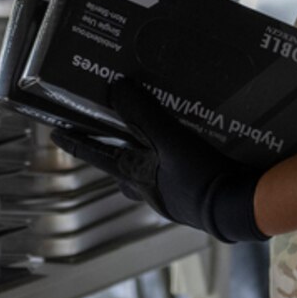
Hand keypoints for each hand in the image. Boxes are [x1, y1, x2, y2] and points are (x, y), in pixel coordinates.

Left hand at [52, 80, 266, 243]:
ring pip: (151, 175)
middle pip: (122, 170)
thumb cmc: (200, 178)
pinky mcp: (197, 200)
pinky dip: (176, 164)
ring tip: (157, 137)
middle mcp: (150, 191)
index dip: (76, 141)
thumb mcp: (169, 140)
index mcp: (136, 177)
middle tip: (113, 134)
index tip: (55, 131)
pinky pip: (177, 178)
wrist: (240, 210)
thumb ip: (142, 114)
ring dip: (149, 157)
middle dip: (116, 152)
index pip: (97, 156)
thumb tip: (115, 87)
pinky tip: (191, 150)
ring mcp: (174, 198)